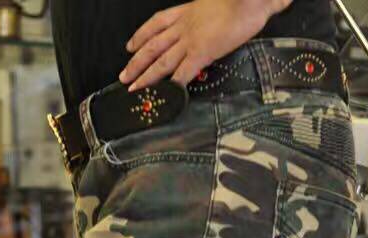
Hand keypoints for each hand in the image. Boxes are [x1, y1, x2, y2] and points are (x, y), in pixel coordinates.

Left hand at [120, 0, 290, 90]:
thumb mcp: (227, 0)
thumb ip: (228, 7)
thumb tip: (244, 10)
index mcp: (188, 10)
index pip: (158, 22)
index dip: (141, 35)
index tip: (130, 46)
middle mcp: (185, 24)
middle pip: (152, 45)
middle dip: (136, 62)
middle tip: (123, 76)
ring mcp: (192, 39)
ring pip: (161, 60)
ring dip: (145, 76)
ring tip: (132, 89)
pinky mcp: (203, 52)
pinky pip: (183, 72)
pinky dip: (172, 86)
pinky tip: (165, 97)